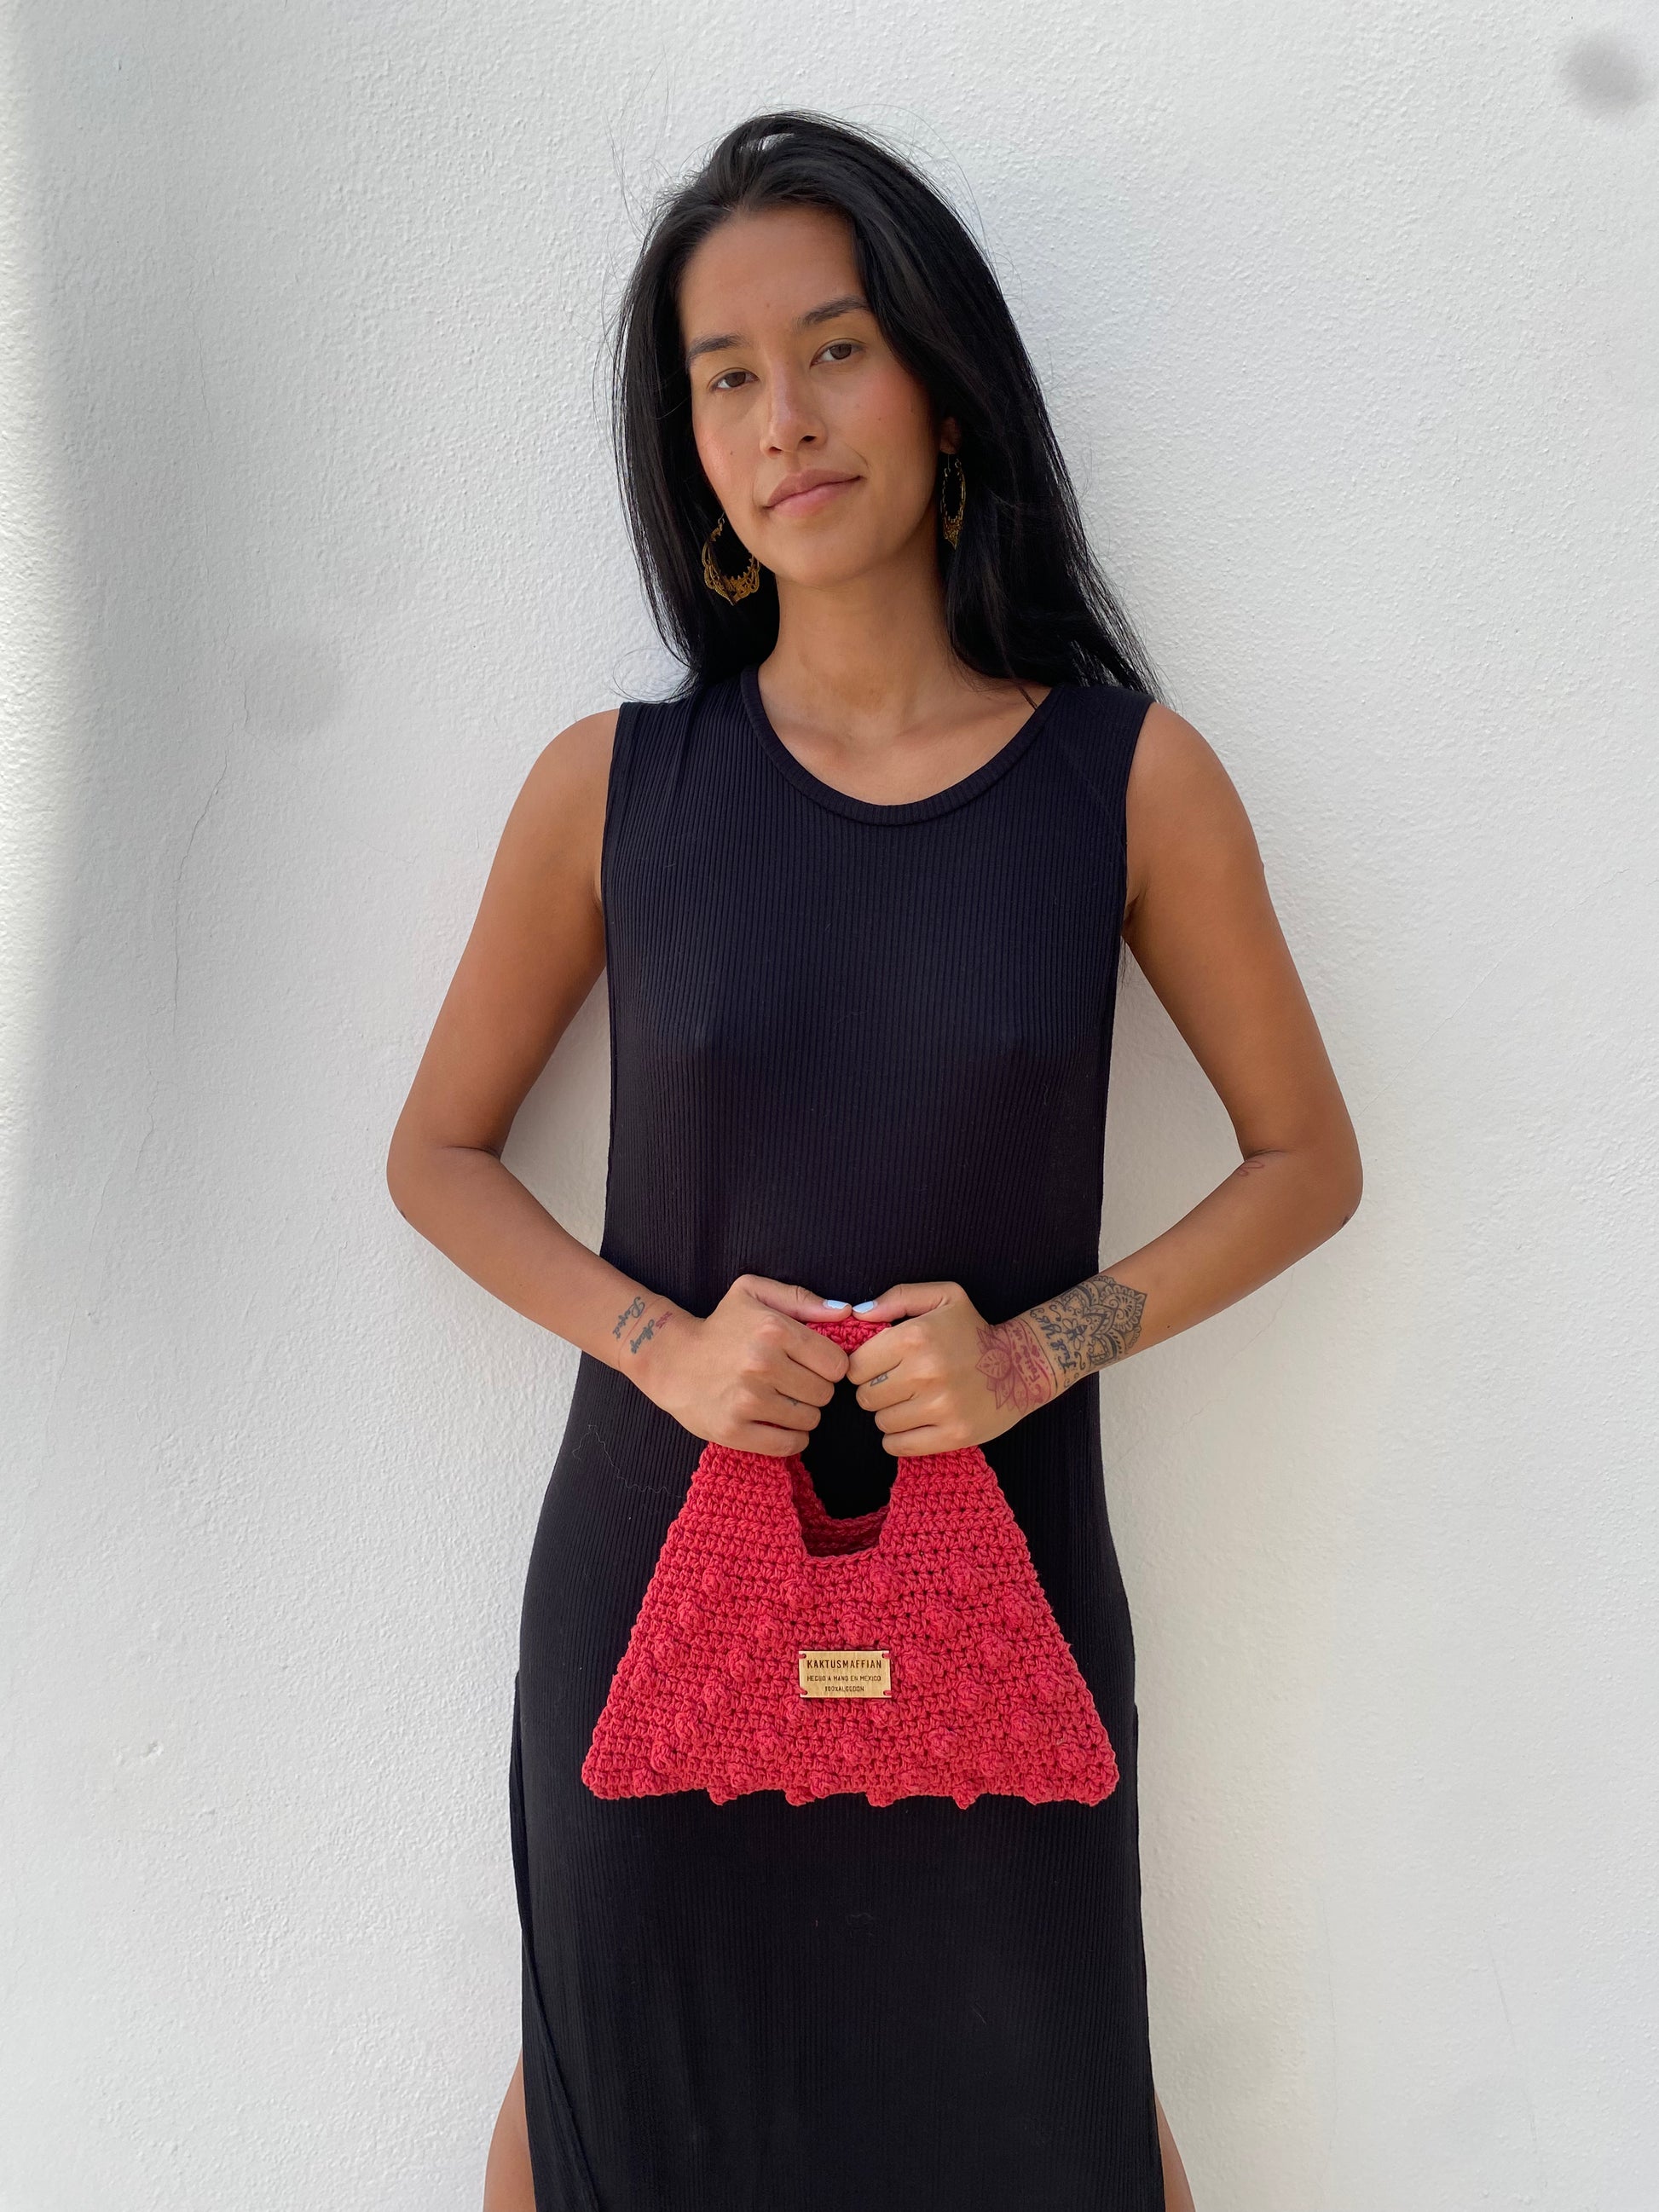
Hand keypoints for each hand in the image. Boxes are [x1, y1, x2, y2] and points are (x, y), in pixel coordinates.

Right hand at [632, 1273, 849, 1452]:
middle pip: (825, 1394)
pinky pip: (789, 1445)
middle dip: (814, 1390)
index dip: (829, 1366)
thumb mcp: (754, 1294)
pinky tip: (777, 1423)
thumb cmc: (720, 1326)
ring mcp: (747, 1400)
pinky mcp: (734, 1430)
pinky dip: (790, 1438)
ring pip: (810, 1421)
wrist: (671, 1360)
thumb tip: (847, 1313)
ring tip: (780, 1400)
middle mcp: (762, 1364)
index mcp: (774, 1329)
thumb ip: (803, 1299)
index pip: (836, 1365)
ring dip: (802, 1414)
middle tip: (792, 1383)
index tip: (811, 1365)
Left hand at [842, 1280, 1059, 1454]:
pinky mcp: (953, 1435)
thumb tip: (858, 1315)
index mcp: (915, 1337)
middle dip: (876, 1391)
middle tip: (897, 1385)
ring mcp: (940, 1407)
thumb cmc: (974, 1331)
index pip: (856, 1366)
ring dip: (890, 1414)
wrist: (1023, 1366)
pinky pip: (899, 1446)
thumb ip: (897, 1298)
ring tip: (912, 1402)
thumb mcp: (943, 1297)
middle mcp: (925, 1372)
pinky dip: (899, 1438)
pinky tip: (915, 1423)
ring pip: (881, 1422)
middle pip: (865, 1397)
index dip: (864, 1367)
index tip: (880, 1367)